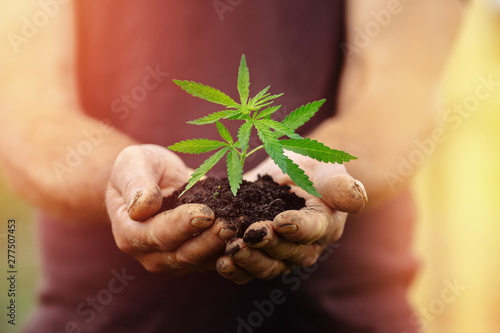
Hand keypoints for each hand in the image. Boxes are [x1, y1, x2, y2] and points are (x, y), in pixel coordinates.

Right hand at [106, 144, 234, 273]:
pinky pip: (212, 260)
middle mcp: (148, 254)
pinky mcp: (193, 258)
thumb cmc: (139, 168)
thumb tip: (141, 208)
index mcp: (129, 233)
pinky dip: (229, 251)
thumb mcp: (132, 164)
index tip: (206, 213)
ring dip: (221, 248)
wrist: (151, 177)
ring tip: (240, 229)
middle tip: (229, 224)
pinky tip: (245, 237)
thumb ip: (136, 184)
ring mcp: (171, 260)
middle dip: (208, 240)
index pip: (158, 234)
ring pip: (200, 261)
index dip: (183, 225)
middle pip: (182, 255)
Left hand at [216, 153, 366, 283]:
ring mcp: (281, 254)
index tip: (280, 221)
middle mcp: (305, 246)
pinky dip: (235, 270)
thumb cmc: (313, 169)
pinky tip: (221, 263)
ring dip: (250, 261)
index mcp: (325, 225)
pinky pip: (249, 269)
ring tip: (232, 251)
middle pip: (288, 253)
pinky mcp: (260, 254)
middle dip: (269, 245)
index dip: (297, 228)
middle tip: (251, 234)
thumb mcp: (328, 169)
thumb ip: (340, 185)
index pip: (313, 230)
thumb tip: (357, 199)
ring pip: (267, 266)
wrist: (293, 174)